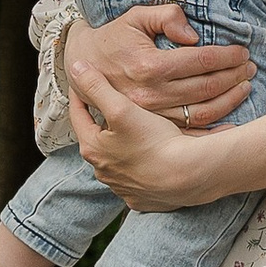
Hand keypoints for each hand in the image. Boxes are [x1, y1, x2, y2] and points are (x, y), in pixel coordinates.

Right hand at [65, 0, 253, 130]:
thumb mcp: (135, 17)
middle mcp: (151, 94)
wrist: (83, 66)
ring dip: (229, 100)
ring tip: (244, 86)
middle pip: (206, 87)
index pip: (201, 61)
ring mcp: (151, 114)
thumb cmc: (114, 38)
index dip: (227, 56)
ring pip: (202, 112)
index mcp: (149, 66)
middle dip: (234, 76)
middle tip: (249, 68)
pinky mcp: (151, 126)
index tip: (242, 51)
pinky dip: (213, 127)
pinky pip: (189, 130)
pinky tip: (230, 116)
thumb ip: (166, 16)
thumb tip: (193, 34)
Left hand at [68, 46, 265, 209]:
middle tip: (112, 104)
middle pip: (98, 139)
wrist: (189, 175)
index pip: (78, 115)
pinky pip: (137, 177)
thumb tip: (75, 68)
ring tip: (135, 129)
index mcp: (92, 149)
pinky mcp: (143, 198)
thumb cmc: (155, 141)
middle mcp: (103, 172)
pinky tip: (152, 155)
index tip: (85, 80)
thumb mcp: (121, 108)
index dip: (81, 95)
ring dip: (122, 145)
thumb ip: (96, 87)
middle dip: (103, 122)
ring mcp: (123, 188)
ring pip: (117, 159)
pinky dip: (140, 165)